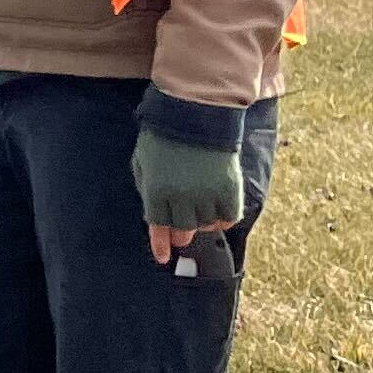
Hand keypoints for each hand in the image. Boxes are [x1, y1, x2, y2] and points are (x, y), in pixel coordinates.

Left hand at [134, 118, 245, 262]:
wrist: (196, 113)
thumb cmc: (163, 135)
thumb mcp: (143, 160)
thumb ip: (146, 187)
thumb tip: (154, 213)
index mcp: (155, 190)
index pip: (157, 225)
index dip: (160, 243)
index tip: (163, 258)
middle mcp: (181, 197)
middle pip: (183, 229)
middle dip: (181, 234)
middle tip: (182, 236)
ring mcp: (206, 194)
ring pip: (206, 224)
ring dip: (202, 223)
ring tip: (200, 213)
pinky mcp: (229, 189)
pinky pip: (229, 216)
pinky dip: (224, 218)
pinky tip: (219, 212)